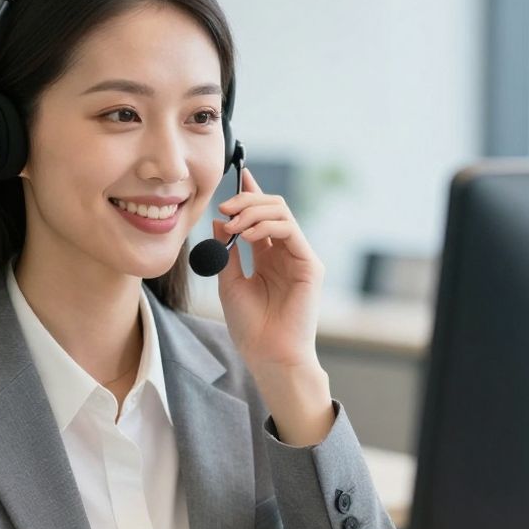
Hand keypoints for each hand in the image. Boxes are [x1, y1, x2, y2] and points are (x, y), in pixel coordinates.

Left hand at [212, 168, 334, 445]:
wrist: (267, 354)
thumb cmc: (250, 326)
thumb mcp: (228, 282)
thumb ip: (225, 250)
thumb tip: (219, 220)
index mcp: (268, 256)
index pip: (261, 215)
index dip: (251, 193)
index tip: (237, 174)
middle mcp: (285, 252)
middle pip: (272, 207)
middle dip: (246, 200)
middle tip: (223, 207)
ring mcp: (299, 257)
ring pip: (282, 213)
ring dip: (253, 211)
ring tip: (232, 223)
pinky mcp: (310, 265)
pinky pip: (290, 231)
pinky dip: (267, 226)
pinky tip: (247, 235)